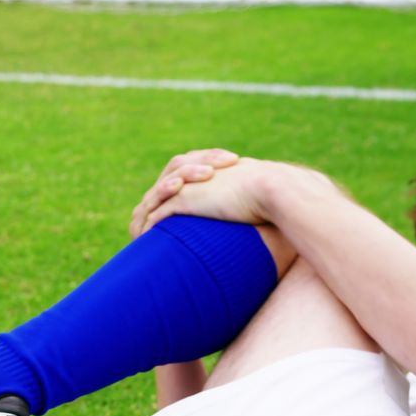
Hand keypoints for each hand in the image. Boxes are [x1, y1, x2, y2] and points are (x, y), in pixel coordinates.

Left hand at [132, 153, 333, 234]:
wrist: (276, 189)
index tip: (161, 219)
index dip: (170, 199)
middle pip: (161, 190)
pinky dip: (146, 228)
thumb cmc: (280, 199)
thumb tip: (278, 227)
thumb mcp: (266, 202)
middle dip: (148, 209)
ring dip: (141, 220)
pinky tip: (141, 242)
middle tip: (138, 228)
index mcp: (212, 174)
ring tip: (134, 238)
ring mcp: (190, 186)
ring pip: (153, 202)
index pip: (182, 182)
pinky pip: (156, 216)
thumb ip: (261, 208)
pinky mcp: (185, 199)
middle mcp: (197, 175)